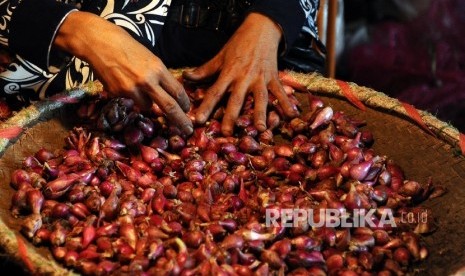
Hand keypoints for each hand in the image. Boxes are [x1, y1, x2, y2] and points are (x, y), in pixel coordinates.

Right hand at [54, 12, 192, 134]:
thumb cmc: (127, 47)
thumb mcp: (150, 58)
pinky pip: (131, 101)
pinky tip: (122, 81)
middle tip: (187, 130)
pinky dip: (130, 95)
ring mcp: (131, 89)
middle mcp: (147, 81)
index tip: (187, 110)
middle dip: (180, 120)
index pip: (178, 91)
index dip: (184, 103)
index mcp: (158, 69)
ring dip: (147, 101)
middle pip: (169, 106)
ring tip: (136, 85)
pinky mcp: (118, 94)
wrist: (99, 42)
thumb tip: (169, 93)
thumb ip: (160, 76)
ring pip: (148, 106)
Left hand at [183, 12, 297, 135]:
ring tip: (261, 129)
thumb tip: (186, 77)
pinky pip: (280, 92)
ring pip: (259, 98)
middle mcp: (244, 78)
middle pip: (236, 99)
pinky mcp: (273, 77)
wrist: (261, 29)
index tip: (199, 120)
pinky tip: (292, 116)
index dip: (206, 106)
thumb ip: (205, 70)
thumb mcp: (220, 56)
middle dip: (231, 117)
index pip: (215, 92)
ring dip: (260, 114)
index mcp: (229, 73)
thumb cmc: (239, 44)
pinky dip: (286, 104)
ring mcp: (260, 78)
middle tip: (227, 133)